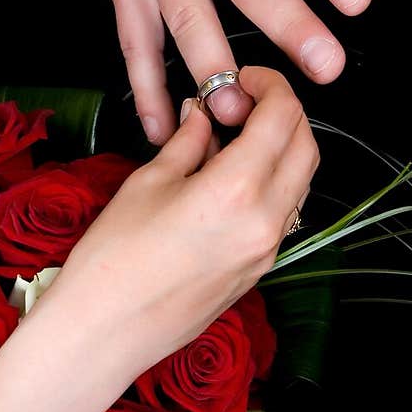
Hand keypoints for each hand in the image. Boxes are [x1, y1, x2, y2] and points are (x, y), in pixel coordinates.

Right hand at [44, 67, 318, 374]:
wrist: (105, 332)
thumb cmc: (114, 261)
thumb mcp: (147, 183)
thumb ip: (188, 142)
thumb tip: (203, 114)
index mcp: (236, 190)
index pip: (282, 117)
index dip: (270, 86)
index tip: (244, 79)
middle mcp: (264, 221)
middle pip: (306, 147)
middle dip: (285, 114)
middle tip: (246, 102)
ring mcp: (267, 251)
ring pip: (301, 183)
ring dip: (282, 151)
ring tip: (235, 140)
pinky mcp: (259, 271)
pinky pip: (283, 215)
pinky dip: (272, 185)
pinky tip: (232, 179)